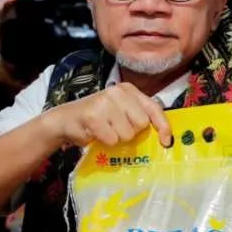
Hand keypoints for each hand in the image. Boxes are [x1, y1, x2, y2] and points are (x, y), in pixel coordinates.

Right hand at [46, 82, 172, 148]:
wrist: (65, 120)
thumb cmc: (97, 119)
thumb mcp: (120, 111)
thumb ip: (138, 117)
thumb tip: (163, 136)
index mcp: (128, 90)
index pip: (153, 107)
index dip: (163, 125)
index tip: (166, 141)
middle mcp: (118, 92)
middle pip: (141, 123)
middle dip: (131, 132)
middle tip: (115, 129)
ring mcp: (105, 102)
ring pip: (127, 134)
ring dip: (116, 138)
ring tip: (104, 130)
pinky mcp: (93, 116)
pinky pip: (112, 139)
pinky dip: (105, 142)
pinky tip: (95, 133)